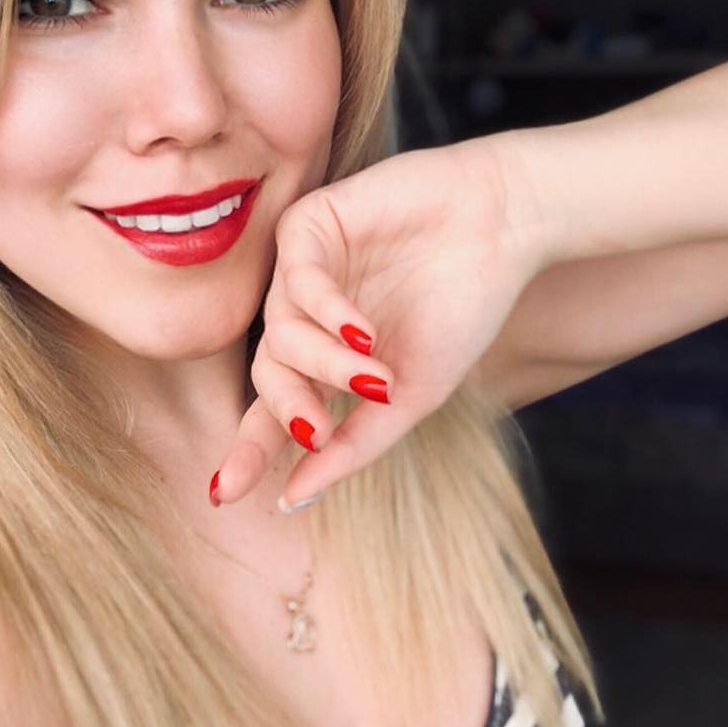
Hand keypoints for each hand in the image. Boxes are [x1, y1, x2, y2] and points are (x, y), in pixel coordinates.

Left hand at [214, 136, 544, 510]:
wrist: (503, 228)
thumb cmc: (462, 308)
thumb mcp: (411, 393)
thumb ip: (355, 445)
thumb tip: (293, 500)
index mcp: (327, 359)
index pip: (273, 408)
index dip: (248, 450)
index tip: (224, 495)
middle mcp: (306, 316)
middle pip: (268, 373)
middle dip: (290, 407)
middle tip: (319, 430)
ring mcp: (304, 270)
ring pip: (280, 332)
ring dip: (322, 364)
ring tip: (373, 375)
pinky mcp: (310, 226)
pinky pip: (296, 280)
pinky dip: (325, 313)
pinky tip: (362, 330)